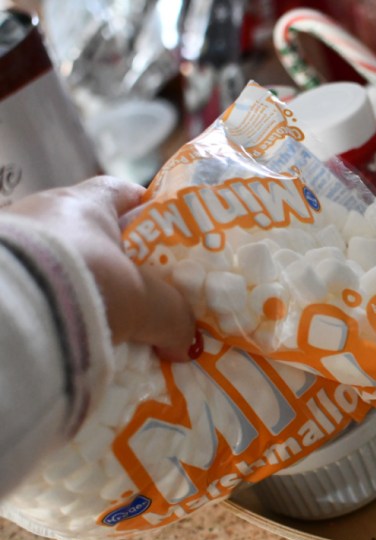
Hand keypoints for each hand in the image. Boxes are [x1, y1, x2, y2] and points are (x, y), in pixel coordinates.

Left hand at [8, 176, 196, 360]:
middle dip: (116, 260)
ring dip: (81, 287)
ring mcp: (12, 242)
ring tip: (104, 321)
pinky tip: (68, 332)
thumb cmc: (86, 283)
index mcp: (84, 203)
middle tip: (141, 292)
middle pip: (90, 230)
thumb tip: (186, 342)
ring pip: (59, 261)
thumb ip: (172, 316)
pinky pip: (35, 286)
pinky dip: (53, 306)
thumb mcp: (144, 302)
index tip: (165, 234)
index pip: (120, 190)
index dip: (146, 208)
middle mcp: (42, 213)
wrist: (5, 314)